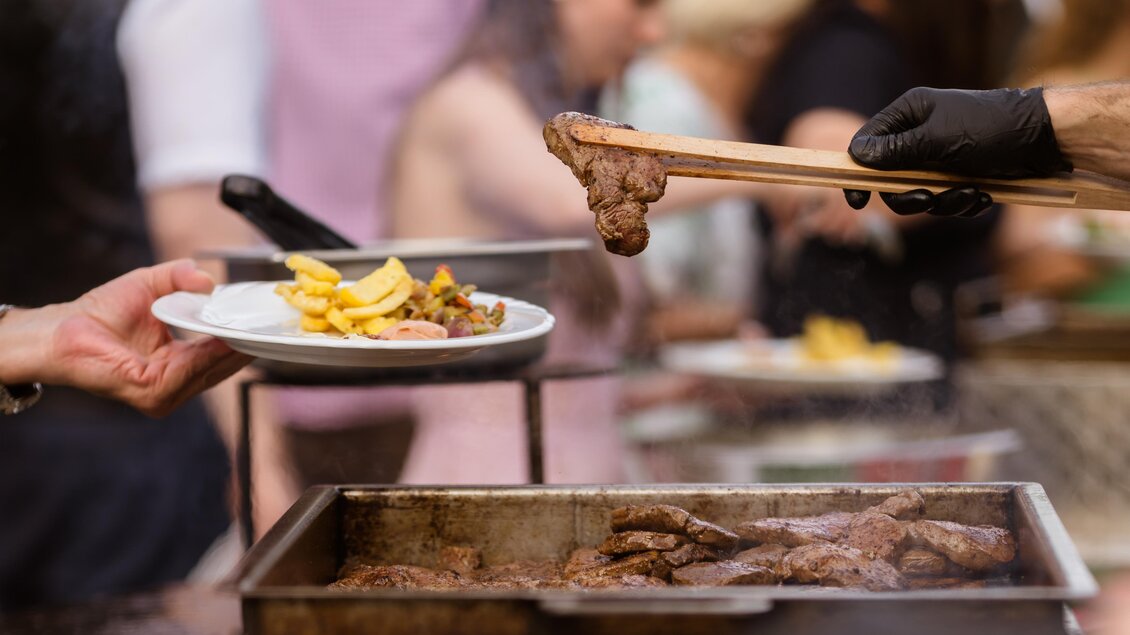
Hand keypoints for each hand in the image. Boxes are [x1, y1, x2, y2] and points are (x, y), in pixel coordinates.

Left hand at [23, 260, 250, 416]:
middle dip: (245, 345)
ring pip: (211, 370)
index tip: (262, 321)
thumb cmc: (98, 313)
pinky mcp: (150, 391)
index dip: (242, 339)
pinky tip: (224, 338)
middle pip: (222, 366)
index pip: (219, 356)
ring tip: (250, 328)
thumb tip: (207, 279)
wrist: (60, 330)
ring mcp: (163, 393)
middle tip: (266, 323)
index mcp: (177, 366)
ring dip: (232, 349)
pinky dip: (209, 355)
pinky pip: (189, 371)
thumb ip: (179, 276)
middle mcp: (173, 385)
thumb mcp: (150, 285)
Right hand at [844, 86, 1071, 215]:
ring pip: (919, 193)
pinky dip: (961, 203)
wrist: (1047, 138)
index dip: (859, 173)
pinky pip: (944, 199)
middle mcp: (919, 133)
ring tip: (971, 194)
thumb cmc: (992, 129)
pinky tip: (983, 196)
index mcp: (908, 113)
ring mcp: (939, 155)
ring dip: (944, 202)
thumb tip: (857, 155)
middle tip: (930, 199)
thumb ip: (895, 151)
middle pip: (890, 178)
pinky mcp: (958, 173)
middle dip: (912, 196)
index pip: (866, 144)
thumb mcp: (938, 140)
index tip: (860, 202)